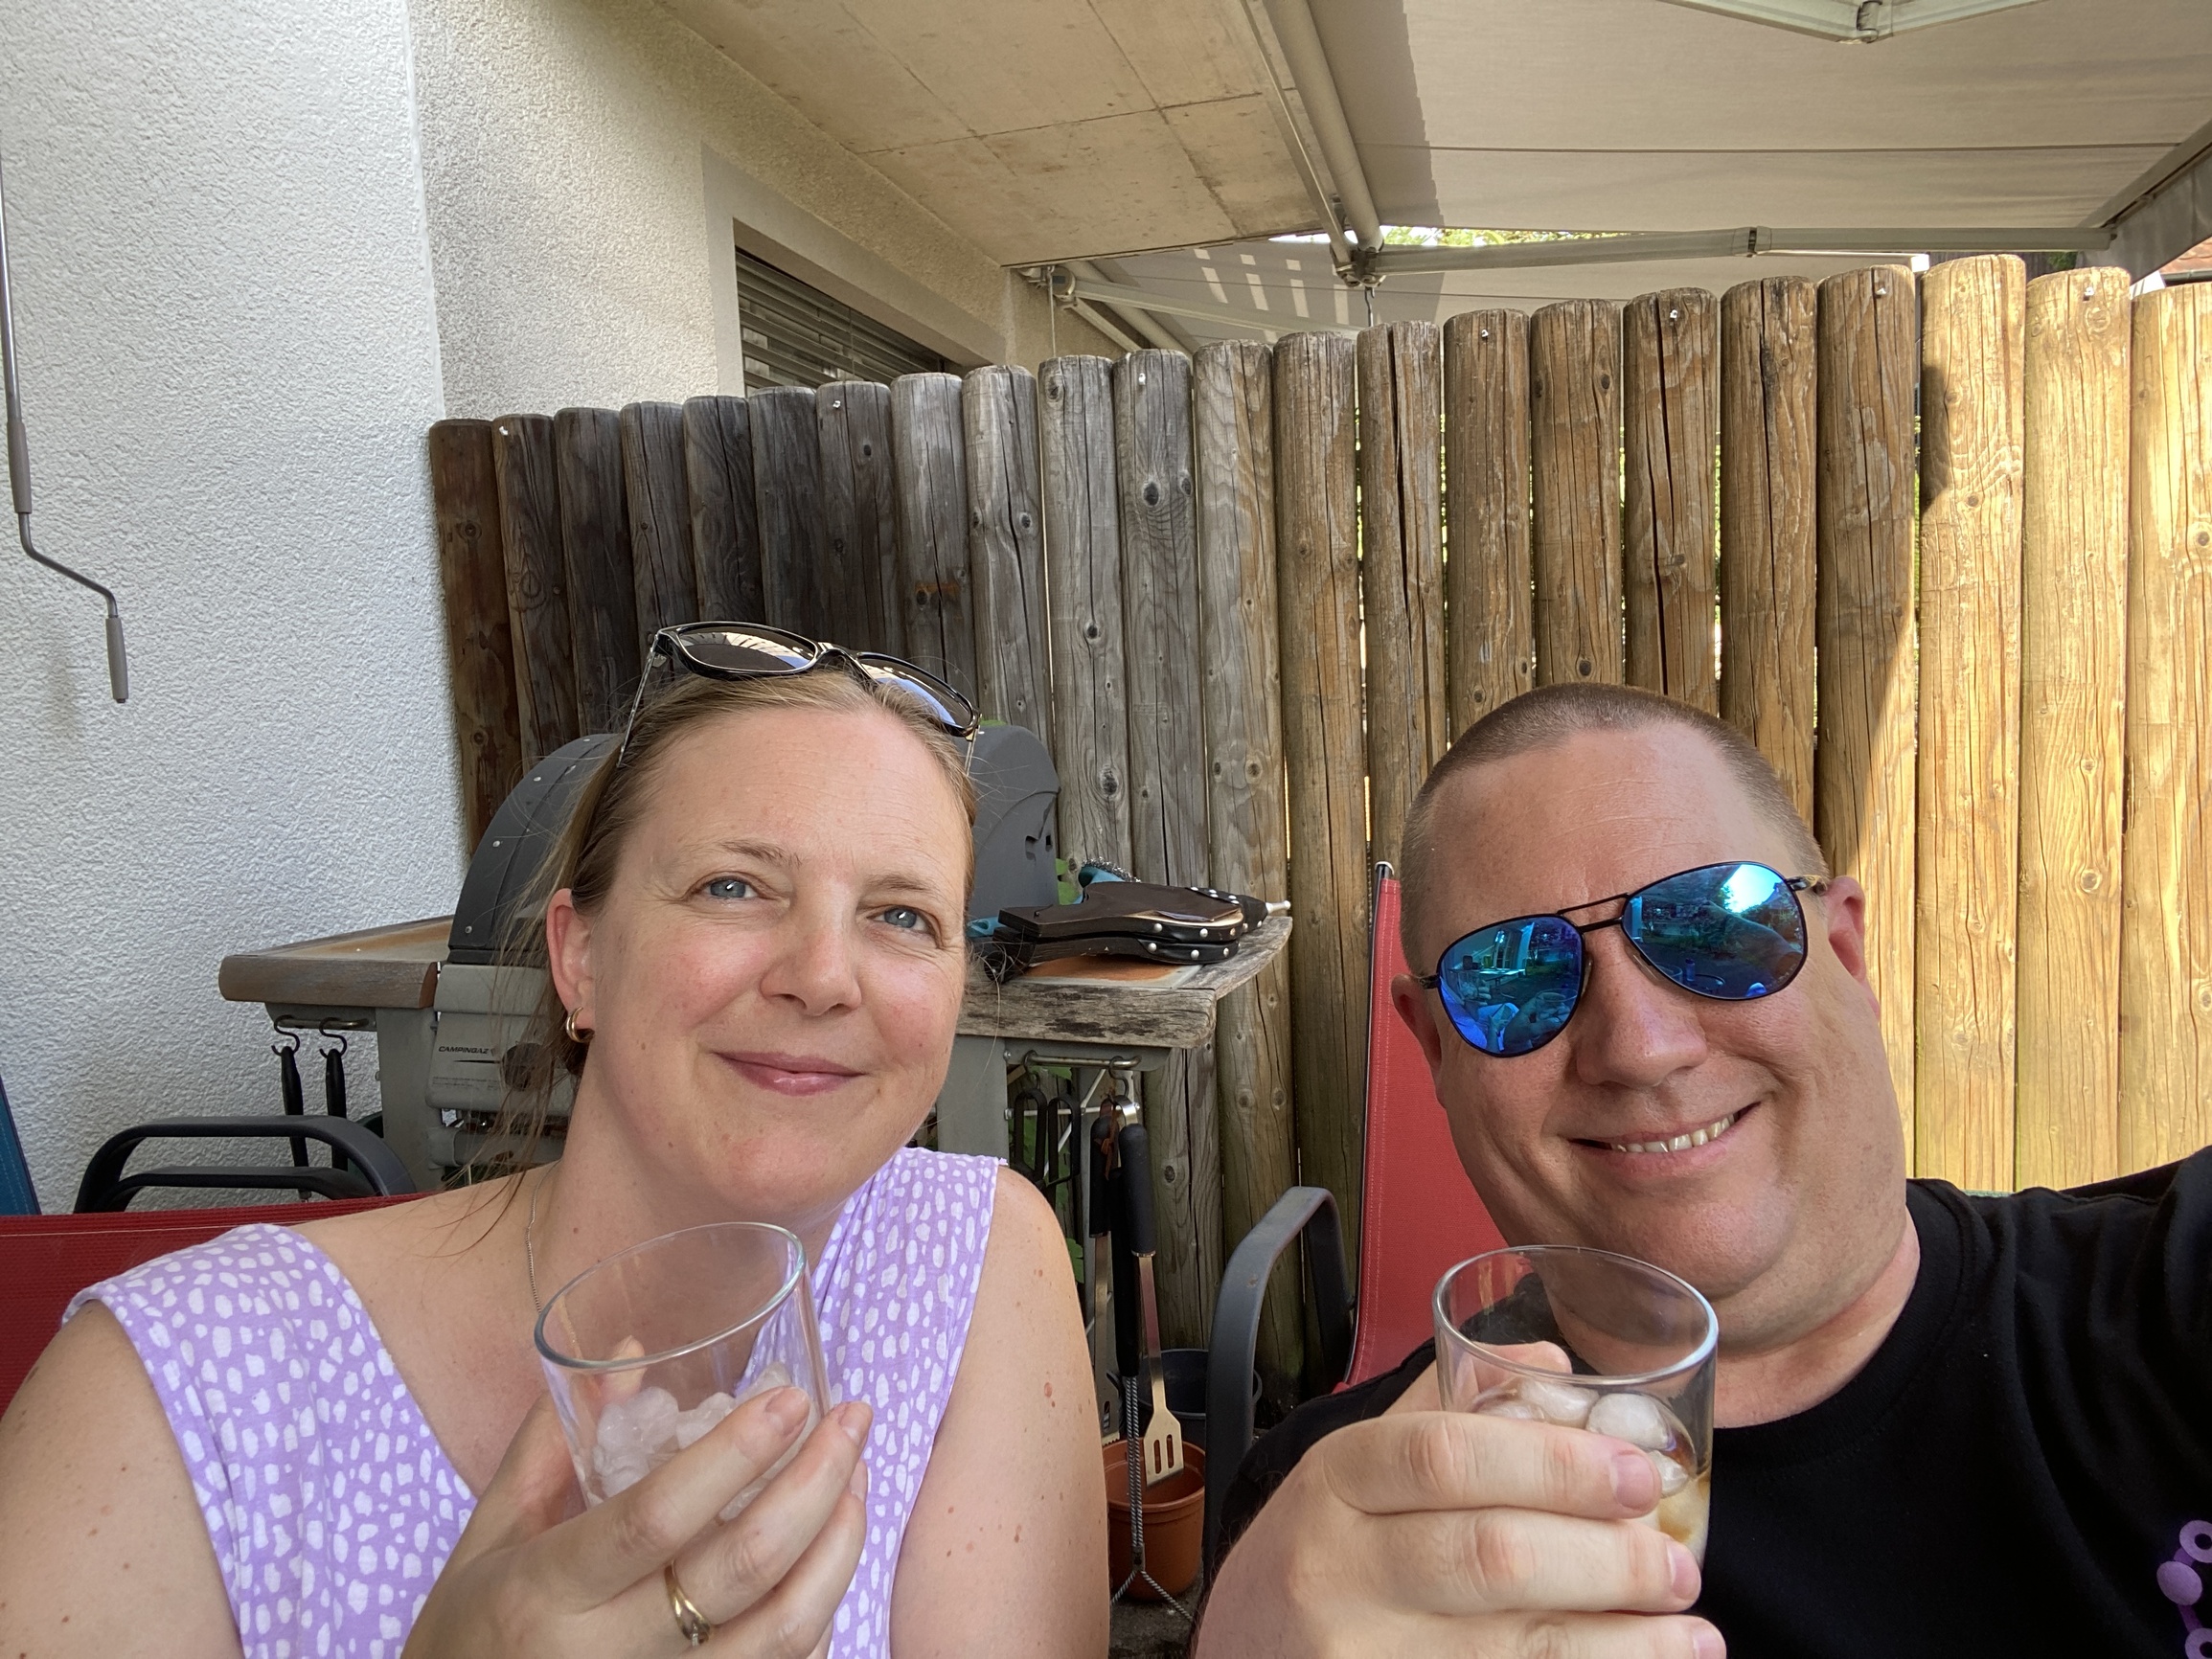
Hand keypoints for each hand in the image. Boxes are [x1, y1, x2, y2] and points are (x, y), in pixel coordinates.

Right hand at [405, 1387, 870, 1657]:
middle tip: (851, 1421)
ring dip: (838, 1547)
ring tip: (856, 1479)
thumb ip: (555, 1441)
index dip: (732, 1456)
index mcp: (546, 1592)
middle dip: (815, 1485)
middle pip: (740, 1572)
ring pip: (781, 1633)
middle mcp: (606, 1656)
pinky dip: (821, 1610)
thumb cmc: (470, 1633)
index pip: (655, 1518)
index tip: (790, 1400)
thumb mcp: (490, 1537)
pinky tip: (830, 1555)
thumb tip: (631, 1349)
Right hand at [1194, 1366, 1720, 1658]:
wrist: (1239, 1655)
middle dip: (1604, 1559)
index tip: (1640, 1474)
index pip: (1444, 1455)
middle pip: (1489, 1557)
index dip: (1553, 1464)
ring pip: (1511, 1648)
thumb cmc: (1315, 1556)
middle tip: (1679, 1562)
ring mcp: (1361, 1654)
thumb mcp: (1351, 1470)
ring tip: (1693, 1630)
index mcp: (1336, 1480)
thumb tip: (1555, 1366)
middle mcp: (1338, 1569)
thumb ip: (1445, 1412)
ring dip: (1622, 1643)